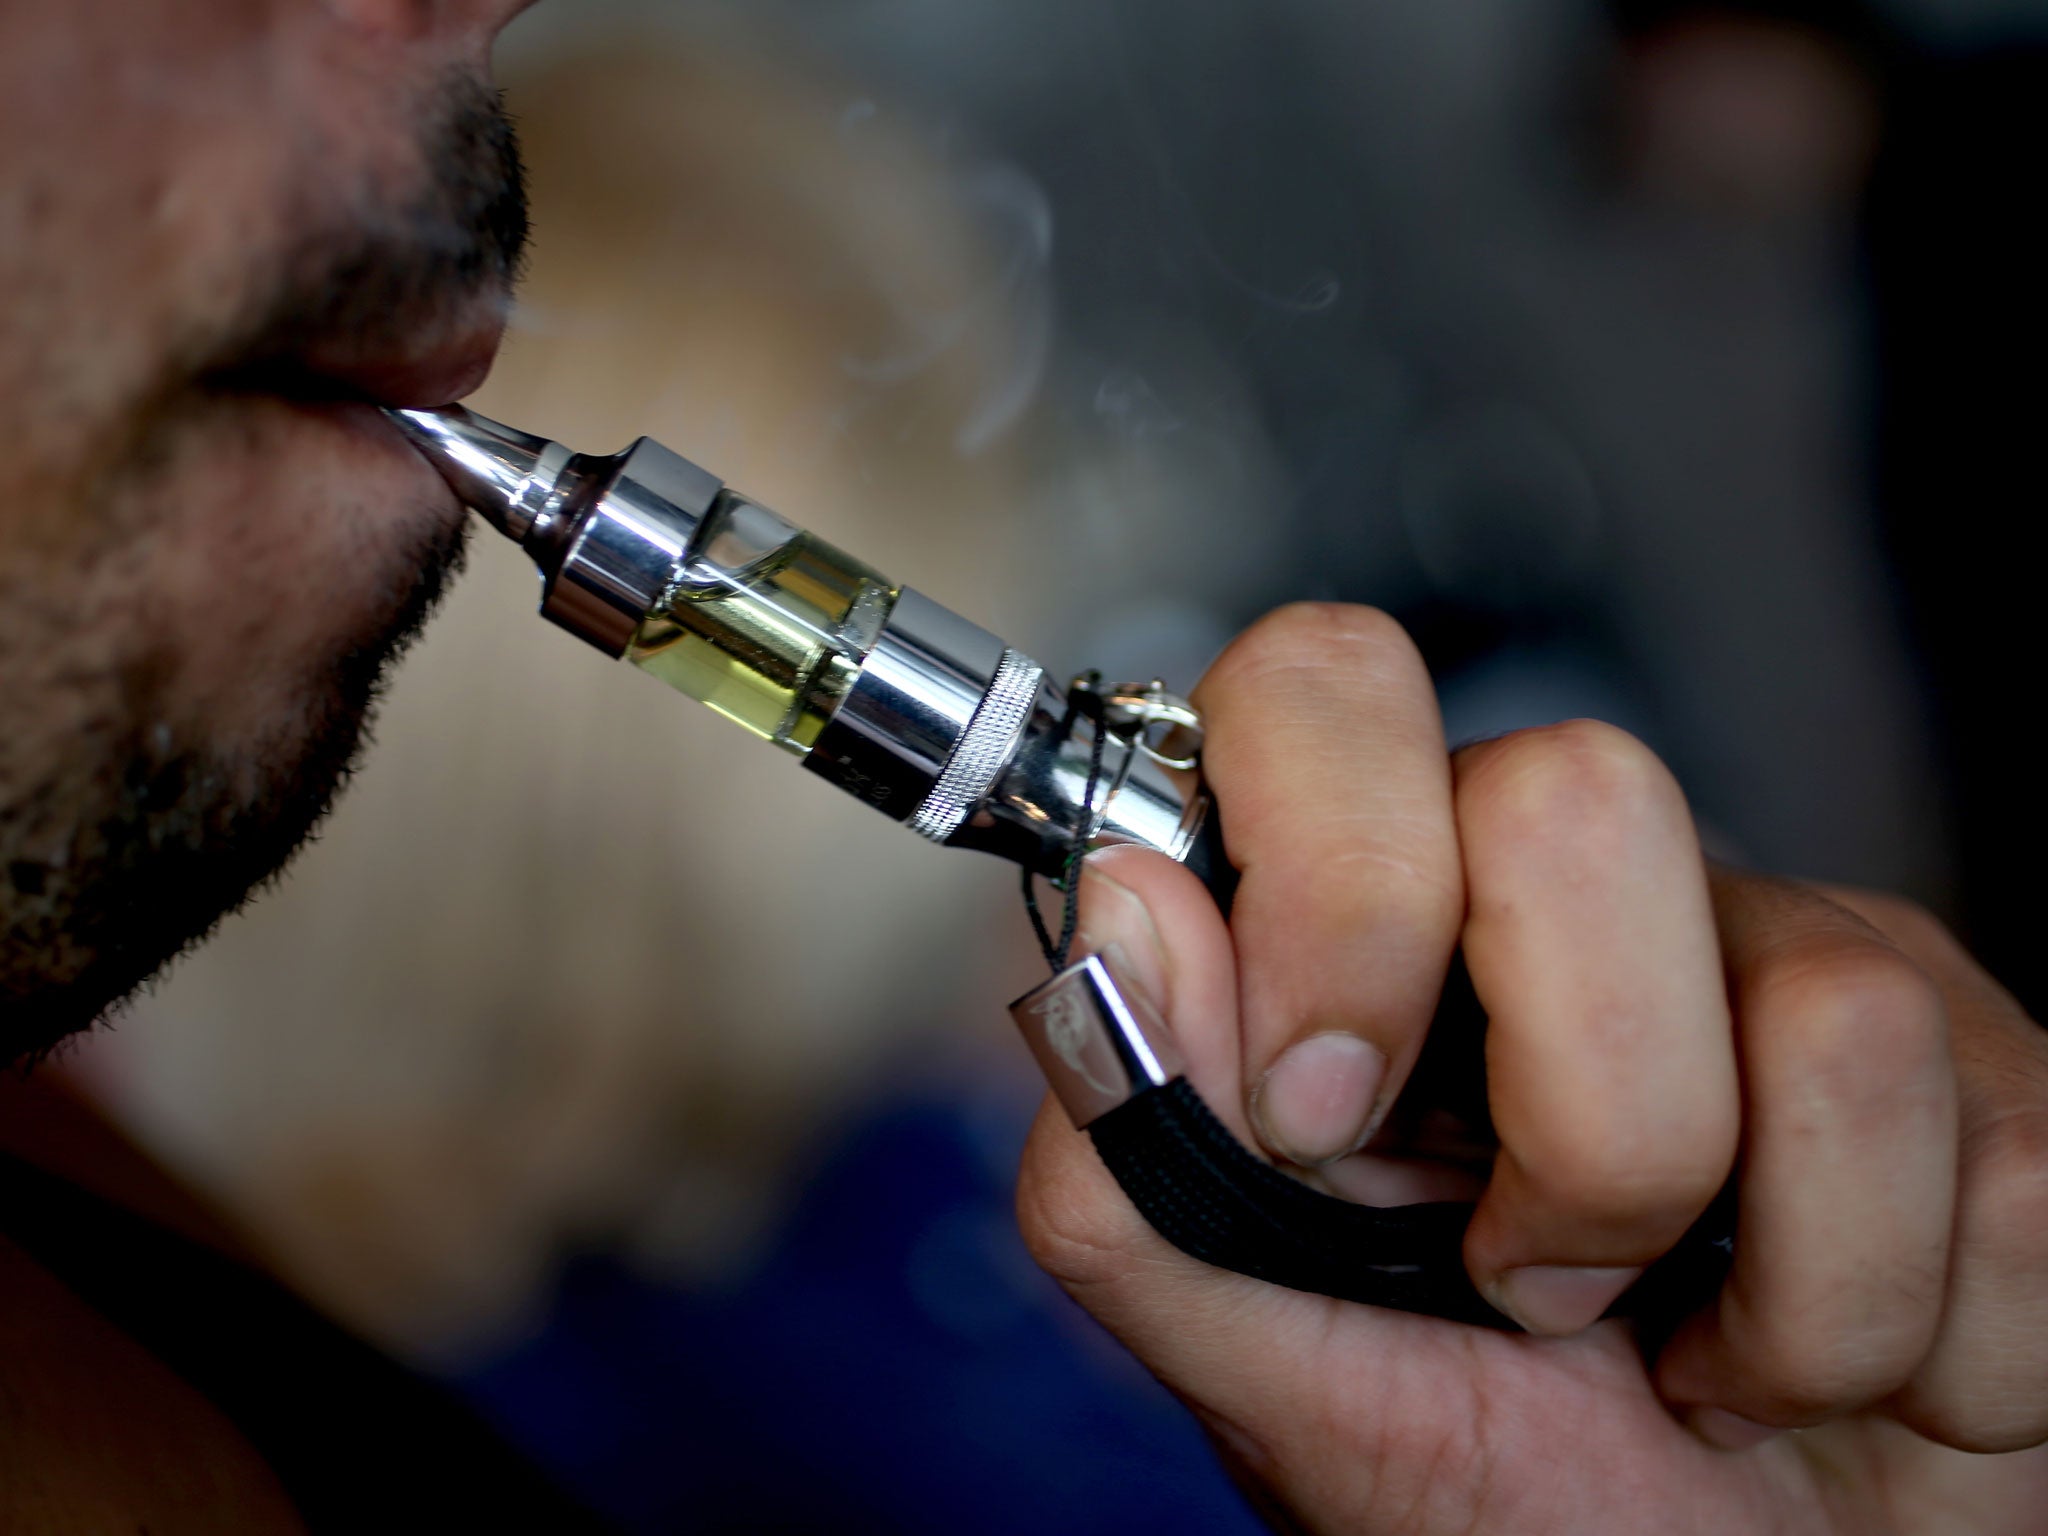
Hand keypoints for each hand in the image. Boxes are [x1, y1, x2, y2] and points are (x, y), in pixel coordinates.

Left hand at [1015, 604, 2047, 1533]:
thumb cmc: (1491, 1490)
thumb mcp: (1268, 1358)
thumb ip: (1134, 1155)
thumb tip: (1132, 909)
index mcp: (1390, 927)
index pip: (1329, 690)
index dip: (1330, 867)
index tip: (1320, 1105)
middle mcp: (1593, 901)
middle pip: (1591, 801)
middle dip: (1583, 1125)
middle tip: (1543, 1285)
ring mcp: (1806, 965)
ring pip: (1841, 1013)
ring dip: (1777, 1297)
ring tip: (1706, 1359)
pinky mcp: (2000, 1072)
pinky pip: (2020, 1173)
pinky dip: (1925, 1361)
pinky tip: (1853, 1379)